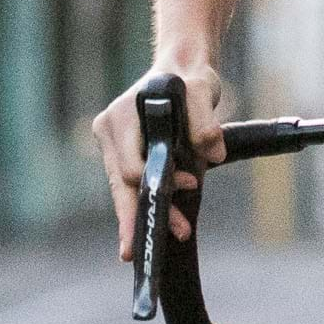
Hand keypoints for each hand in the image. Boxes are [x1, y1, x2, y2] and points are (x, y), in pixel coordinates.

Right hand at [91, 58, 229, 263]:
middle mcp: (109, 131)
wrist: (181, 69)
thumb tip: (214, 154)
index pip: (132, 166)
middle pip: (120, 185)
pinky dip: (142, 203)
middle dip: (134, 218)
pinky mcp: (121, 153)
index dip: (160, 182)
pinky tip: (150, 226)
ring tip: (166, 237)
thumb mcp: (202, 90)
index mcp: (122, 116)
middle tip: (137, 254)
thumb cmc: (190, 78)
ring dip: (143, 214)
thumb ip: (205, 120)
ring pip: (122, 190)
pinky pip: (129, 185)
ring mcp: (112, 144)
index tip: (191, 184)